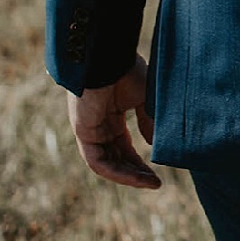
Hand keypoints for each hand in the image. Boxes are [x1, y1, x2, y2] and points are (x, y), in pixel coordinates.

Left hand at [66, 55, 159, 189]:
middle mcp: (98, 125)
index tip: (157, 174)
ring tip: (150, 183)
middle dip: (135, 172)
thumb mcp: (145, 99)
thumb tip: (154, 143)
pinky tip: (137, 177)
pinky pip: (98, 162)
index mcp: (111, 115)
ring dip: (128, 176)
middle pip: (115, 157)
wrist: (109, 57)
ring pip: (107, 163)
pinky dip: (117, 172)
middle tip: (155, 183)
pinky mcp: (82, 132)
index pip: (123, 146)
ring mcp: (89, 130)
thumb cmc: (128, 70)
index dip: (139, 161)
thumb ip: (148, 121)